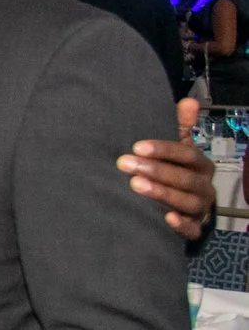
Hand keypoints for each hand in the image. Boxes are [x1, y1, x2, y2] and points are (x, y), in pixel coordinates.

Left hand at [122, 98, 216, 240]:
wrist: (183, 208)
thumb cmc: (176, 173)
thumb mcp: (178, 150)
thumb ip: (181, 127)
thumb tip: (188, 100)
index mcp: (200, 165)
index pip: (187, 154)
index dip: (163, 150)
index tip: (136, 146)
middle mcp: (204, 186)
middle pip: (185, 178)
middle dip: (155, 170)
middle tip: (125, 164)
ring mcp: (201, 208)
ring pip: (187, 202)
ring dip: (162, 193)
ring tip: (135, 186)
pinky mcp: (195, 228)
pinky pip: (192, 229)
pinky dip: (181, 224)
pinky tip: (166, 218)